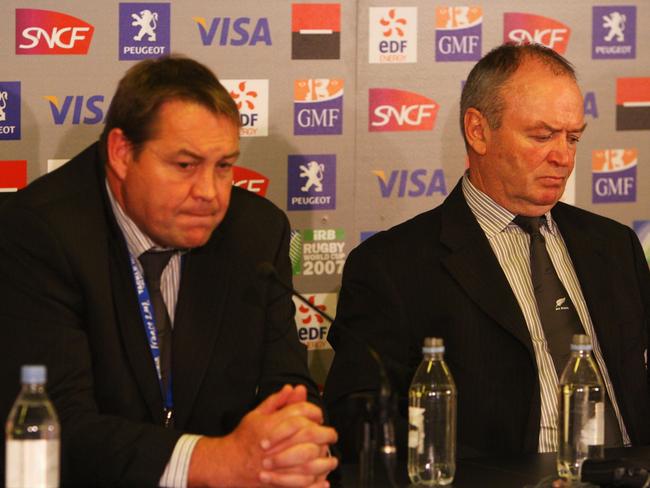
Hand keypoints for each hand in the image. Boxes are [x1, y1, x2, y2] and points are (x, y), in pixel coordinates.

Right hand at [188, 385, 337, 486]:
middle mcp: (277, 442)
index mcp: (272, 423)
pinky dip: (315, 482)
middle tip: (331, 436)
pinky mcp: (277, 480)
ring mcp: (277, 462)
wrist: (228, 463)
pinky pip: (301, 482)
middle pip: (310, 433)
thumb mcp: (256, 414)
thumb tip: (292, 388)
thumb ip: (276, 401)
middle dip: (325, 434)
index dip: (314, 412)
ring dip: (324, 458)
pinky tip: (322, 479)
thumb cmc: (243, 439)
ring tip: (330, 459)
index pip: (301, 411)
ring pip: (309, 458)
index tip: (319, 417)